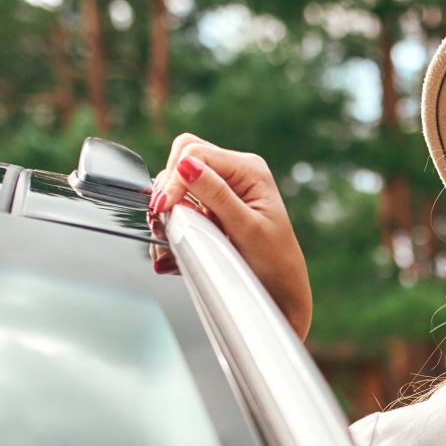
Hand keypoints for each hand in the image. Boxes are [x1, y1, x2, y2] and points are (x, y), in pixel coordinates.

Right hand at [148, 133, 312, 339]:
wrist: (282, 293)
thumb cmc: (275, 263)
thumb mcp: (247, 228)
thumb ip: (217, 195)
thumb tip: (187, 165)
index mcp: (249, 170)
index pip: (195, 152)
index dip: (174, 178)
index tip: (164, 207)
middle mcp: (234, 174)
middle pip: (181, 160)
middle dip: (169, 190)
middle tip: (166, 220)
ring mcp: (221, 191)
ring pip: (176, 184)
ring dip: (168, 209)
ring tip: (172, 236)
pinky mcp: (210, 210)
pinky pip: (180, 205)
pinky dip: (172, 223)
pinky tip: (176, 244)